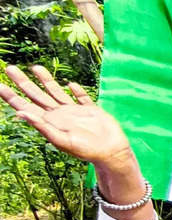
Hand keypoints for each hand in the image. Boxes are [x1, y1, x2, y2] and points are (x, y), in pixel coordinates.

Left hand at [1, 65, 134, 168]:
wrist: (112, 152)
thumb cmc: (86, 151)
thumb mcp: (61, 140)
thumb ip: (42, 127)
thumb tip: (20, 113)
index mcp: (49, 122)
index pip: (25, 107)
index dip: (11, 96)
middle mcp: (58, 115)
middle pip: (36, 95)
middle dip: (23, 82)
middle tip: (10, 69)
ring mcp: (74, 112)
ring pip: (55, 92)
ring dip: (45, 80)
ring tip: (35, 67)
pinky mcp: (90, 111)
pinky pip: (81, 98)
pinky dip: (76, 91)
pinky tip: (70, 84)